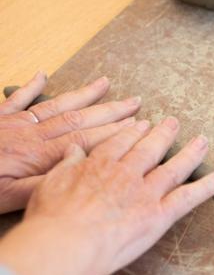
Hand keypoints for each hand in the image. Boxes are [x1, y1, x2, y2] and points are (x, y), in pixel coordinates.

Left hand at [0, 72, 140, 213]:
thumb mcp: (6, 198)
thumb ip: (43, 187)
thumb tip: (78, 178)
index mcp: (39, 155)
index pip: (87, 140)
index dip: (115, 132)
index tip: (139, 126)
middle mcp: (31, 133)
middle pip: (79, 118)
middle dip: (111, 111)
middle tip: (136, 103)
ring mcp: (13, 122)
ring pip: (57, 105)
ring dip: (84, 95)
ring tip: (106, 83)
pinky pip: (16, 98)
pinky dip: (31, 86)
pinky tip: (44, 75)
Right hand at [23, 117, 213, 274]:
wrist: (66, 243)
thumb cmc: (52, 218)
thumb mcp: (50, 183)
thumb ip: (67, 165)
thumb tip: (74, 151)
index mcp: (100, 165)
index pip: (120, 143)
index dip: (133, 132)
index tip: (141, 124)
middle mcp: (127, 174)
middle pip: (149, 149)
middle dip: (163, 134)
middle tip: (174, 122)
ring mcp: (146, 193)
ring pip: (174, 168)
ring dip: (191, 152)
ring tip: (203, 140)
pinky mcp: (159, 215)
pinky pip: (188, 198)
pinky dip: (207, 187)